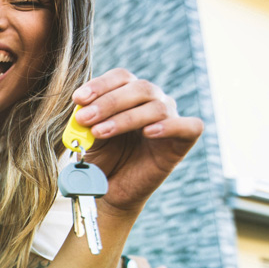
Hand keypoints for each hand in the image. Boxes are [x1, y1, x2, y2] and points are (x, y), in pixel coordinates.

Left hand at [72, 69, 202, 215]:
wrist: (112, 190)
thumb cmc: (102, 158)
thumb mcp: (87, 138)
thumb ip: (85, 123)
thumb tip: (81, 110)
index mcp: (129, 93)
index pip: (121, 77)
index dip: (101, 85)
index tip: (78, 99)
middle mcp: (152, 101)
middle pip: (139, 88)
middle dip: (108, 102)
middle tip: (84, 118)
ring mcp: (170, 119)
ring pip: (156, 107)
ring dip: (125, 118)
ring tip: (99, 132)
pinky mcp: (183, 141)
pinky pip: (189, 127)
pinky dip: (170, 126)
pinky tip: (148, 132)